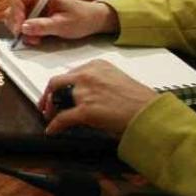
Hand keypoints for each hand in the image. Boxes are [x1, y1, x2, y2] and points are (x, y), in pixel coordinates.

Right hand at [0, 0, 117, 45]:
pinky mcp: (37, 16)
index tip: (20, 28)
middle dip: (16, 23)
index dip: (14, 12)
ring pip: (16, 17)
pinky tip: (36, 39)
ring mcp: (35, 7)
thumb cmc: (81, 18)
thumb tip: (23, 28)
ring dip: (21, 30)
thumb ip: (43, 26)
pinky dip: (26, 33)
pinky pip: (23, 23)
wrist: (93, 20)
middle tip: (25, 37)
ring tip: (33, 39)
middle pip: (13, 7)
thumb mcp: (63, 24)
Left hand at [40, 59, 157, 137]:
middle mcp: (88, 75)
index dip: (63, 85)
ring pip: (57, 98)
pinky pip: (62, 118)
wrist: (149, 113)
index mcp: (97, 65)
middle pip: (58, 82)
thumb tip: (87, 95)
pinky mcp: (85, 110)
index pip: (72, 73)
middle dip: (49, 94)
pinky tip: (52, 130)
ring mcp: (85, 91)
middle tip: (46, 104)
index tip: (59, 91)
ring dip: (52, 109)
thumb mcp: (117, 81)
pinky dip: (55, 125)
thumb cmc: (140, 101)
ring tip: (50, 116)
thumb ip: (99, 83)